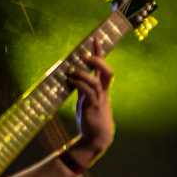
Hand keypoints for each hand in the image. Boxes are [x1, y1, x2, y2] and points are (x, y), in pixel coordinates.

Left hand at [70, 38, 114, 155]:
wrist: (97, 138)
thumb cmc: (92, 119)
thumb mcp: (87, 100)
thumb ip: (83, 89)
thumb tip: (72, 78)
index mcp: (102, 89)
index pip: (104, 68)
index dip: (100, 53)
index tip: (95, 39)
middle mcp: (103, 92)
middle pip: (107, 71)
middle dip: (97, 60)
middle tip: (84, 55)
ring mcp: (99, 99)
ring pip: (95, 80)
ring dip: (82, 73)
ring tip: (70, 71)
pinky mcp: (92, 106)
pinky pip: (87, 91)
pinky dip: (77, 82)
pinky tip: (69, 80)